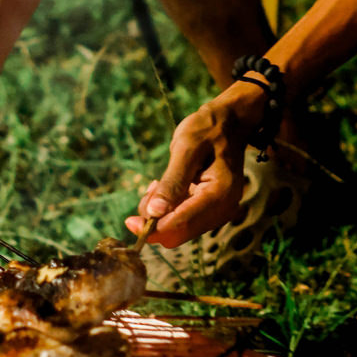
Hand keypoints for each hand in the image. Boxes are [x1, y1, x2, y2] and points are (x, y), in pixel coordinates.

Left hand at [126, 83, 267, 246]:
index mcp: (219, 195)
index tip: (129, 221)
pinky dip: (167, 209)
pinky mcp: (211, 211)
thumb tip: (153, 213)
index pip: (181, 224)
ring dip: (160, 212)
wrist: (228, 123)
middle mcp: (223, 209)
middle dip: (155, 219)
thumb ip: (172, 182)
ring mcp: (218, 212)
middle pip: (179, 233)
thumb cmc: (206, 130)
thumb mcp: (185, 149)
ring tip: (158, 183)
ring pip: (178, 229)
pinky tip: (164, 187)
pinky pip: (182, 220)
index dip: (152, 228)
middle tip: (149, 188)